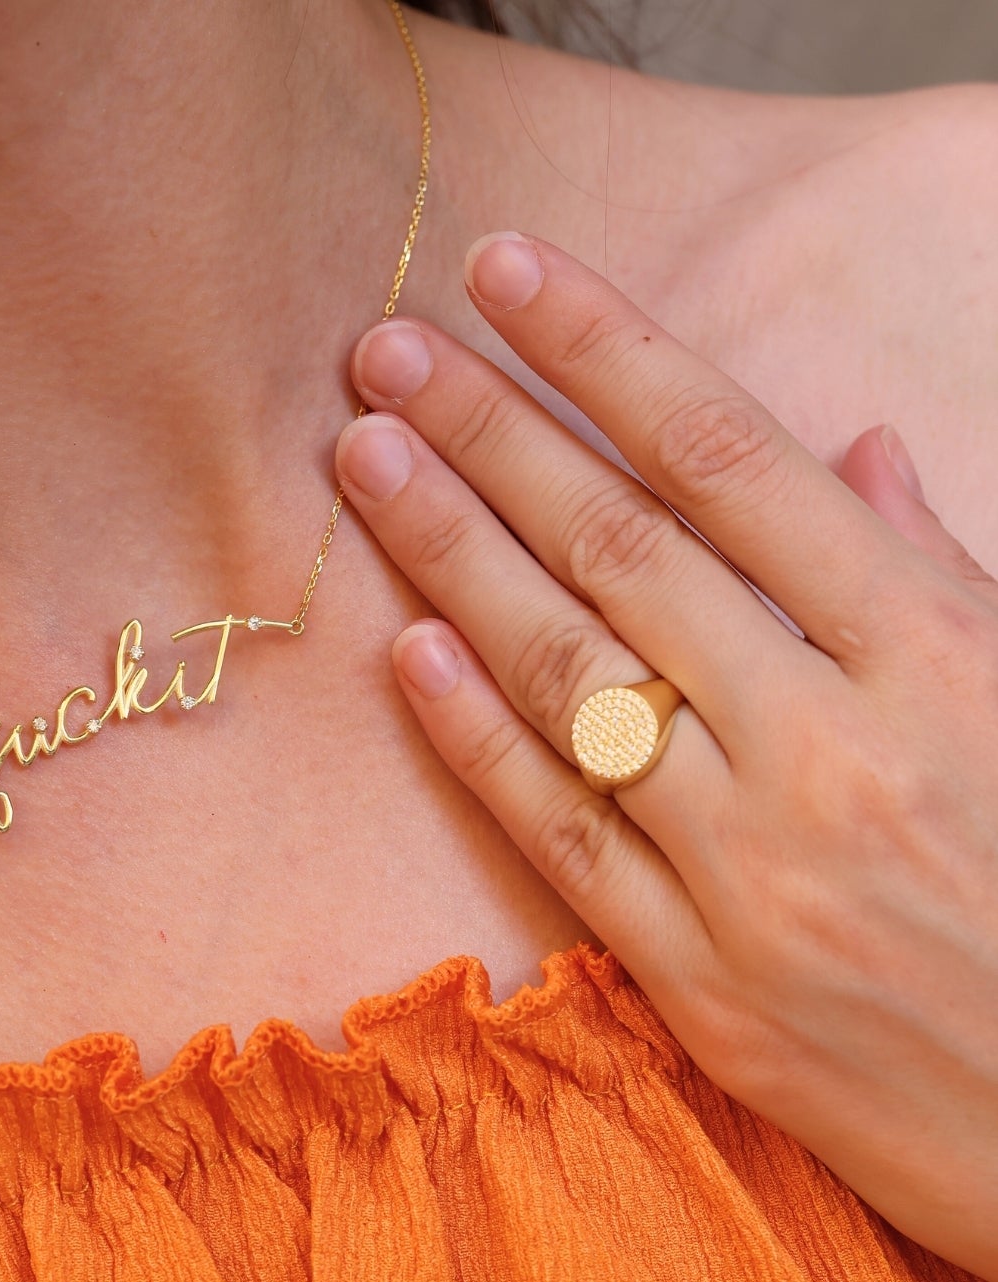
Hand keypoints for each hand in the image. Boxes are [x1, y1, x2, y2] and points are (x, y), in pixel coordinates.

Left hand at [334, 231, 997, 1281]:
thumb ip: (942, 570)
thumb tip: (847, 451)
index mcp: (939, 653)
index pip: (734, 461)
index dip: (610, 352)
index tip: (511, 274)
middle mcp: (834, 747)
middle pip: (625, 550)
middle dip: (495, 433)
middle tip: (389, 350)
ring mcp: (755, 870)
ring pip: (570, 676)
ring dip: (453, 554)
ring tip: (365, 459)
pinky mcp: (701, 981)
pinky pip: (564, 832)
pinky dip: (478, 737)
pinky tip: (407, 650)